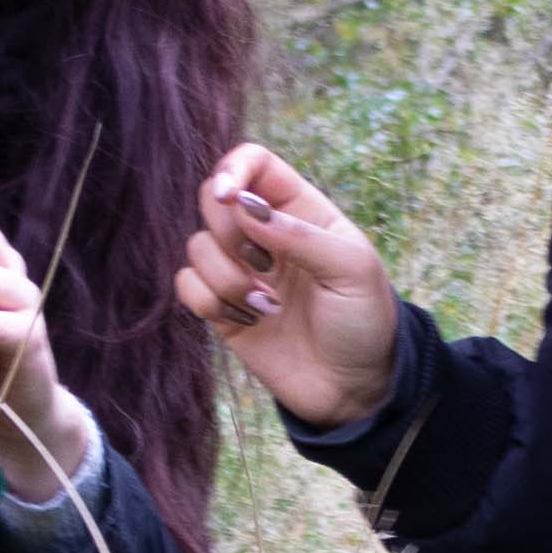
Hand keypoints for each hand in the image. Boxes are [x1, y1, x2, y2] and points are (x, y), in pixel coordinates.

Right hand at [173, 141, 404, 433]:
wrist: (354, 390)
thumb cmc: (364, 322)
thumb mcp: (351, 270)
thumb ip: (299, 234)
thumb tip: (243, 206)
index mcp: (301, 210)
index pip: (253, 162)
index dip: (233, 169)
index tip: (230, 198)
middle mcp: (265, 233)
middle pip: (212, 197)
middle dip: (229, 232)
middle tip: (265, 266)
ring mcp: (241, 270)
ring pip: (196, 245)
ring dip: (225, 278)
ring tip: (265, 306)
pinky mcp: (222, 308)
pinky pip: (187, 286)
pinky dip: (209, 302)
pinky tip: (248, 322)